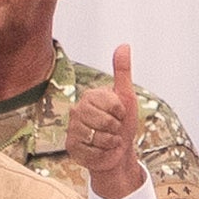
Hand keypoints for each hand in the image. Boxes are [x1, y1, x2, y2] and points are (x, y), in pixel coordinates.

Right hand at [70, 45, 147, 198]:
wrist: (118, 152)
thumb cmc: (122, 123)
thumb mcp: (126, 97)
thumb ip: (122, 72)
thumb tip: (124, 45)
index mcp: (89, 96)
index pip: (113, 104)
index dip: (121, 112)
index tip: (120, 114)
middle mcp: (77, 110)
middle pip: (105, 121)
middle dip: (116, 128)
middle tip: (114, 129)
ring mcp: (72, 128)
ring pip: (98, 137)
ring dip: (110, 142)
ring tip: (108, 140)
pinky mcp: (71, 146)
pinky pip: (93, 151)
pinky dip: (102, 153)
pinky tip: (101, 150)